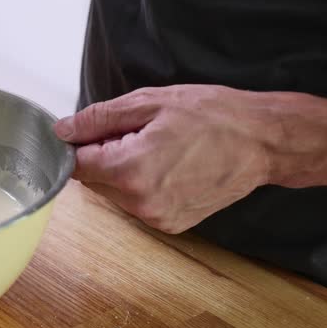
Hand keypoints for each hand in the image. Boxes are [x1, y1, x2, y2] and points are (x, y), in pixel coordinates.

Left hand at [54, 85, 274, 233]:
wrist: (263, 142)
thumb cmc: (212, 116)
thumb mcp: (148, 103)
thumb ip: (98, 119)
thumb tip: (63, 130)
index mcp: (130, 170)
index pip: (76, 164)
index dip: (78, 144)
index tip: (92, 129)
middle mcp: (140, 202)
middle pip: (92, 179)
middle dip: (102, 155)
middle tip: (134, 132)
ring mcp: (156, 217)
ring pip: (113, 193)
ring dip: (120, 170)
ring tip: (156, 147)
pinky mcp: (171, 224)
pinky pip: (136, 203)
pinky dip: (140, 184)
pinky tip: (167, 165)